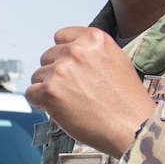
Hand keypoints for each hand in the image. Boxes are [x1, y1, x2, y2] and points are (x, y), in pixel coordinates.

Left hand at [25, 27, 155, 158]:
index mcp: (94, 38)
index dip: (63, 55)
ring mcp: (61, 70)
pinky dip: (40, 103)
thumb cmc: (127, 100)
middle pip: (47, 57)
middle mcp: (75, 50)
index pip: (61, 36)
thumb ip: (91, 52)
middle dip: (55, 73)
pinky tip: (58, 110)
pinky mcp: (50, 91)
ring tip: (71, 103)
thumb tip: (68, 53)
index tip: (70, 69)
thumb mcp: (116, 61)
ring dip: (48, 89)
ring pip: (38, 76)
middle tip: (73, 91)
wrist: (133, 127)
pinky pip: (31, 93)